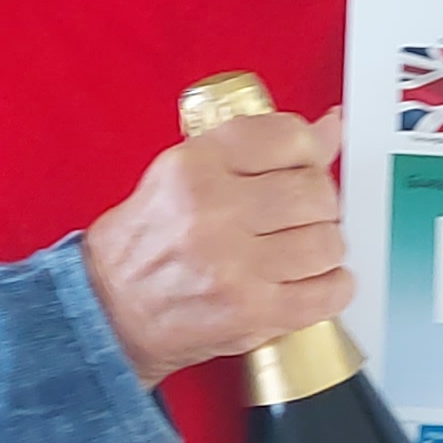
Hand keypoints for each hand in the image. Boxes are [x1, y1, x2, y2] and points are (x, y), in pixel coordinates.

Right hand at [84, 107, 347, 383]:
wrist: (110, 311)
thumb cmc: (146, 244)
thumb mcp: (185, 174)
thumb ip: (255, 149)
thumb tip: (328, 129)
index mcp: (194, 167)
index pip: (287, 137)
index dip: (310, 151)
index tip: (306, 164)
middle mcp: (213, 213)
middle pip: (314, 192)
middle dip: (319, 204)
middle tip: (302, 215)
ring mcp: (235, 267)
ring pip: (327, 243)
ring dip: (325, 248)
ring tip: (301, 251)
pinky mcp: (252, 314)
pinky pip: (327, 293)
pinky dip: (332, 287)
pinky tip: (312, 282)